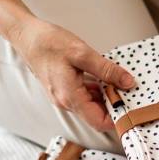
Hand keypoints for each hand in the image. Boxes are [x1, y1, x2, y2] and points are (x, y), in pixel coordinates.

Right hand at [8, 17, 134, 131]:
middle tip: (129, 90)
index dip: (117, 119)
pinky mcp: (64, 91)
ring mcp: (64, 98)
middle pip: (97, 116)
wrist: (26, 37)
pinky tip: (105, 77)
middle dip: (114, 106)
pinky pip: (85, 98)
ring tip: (119, 81)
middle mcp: (66, 103)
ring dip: (106, 98)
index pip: (99, 122)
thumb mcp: (82, 53)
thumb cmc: (49, 43)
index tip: (132, 106)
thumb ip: (106, 70)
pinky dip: (97, 91)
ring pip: (91, 107)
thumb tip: (128, 82)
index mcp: (70, 97)